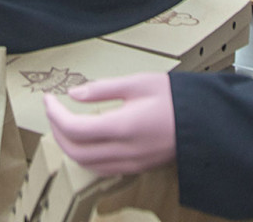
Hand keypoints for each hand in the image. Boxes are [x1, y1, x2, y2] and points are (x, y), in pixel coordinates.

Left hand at [44, 73, 175, 175]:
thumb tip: (74, 94)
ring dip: (69, 146)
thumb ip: (103, 88)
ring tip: (64, 124)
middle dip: (56, 131)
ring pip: (86, 164)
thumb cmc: (174, 97)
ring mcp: (130, 163)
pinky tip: (86, 140)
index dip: (55, 114)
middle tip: (52, 111)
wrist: (204, 122)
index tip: (49, 98)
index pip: (75, 129)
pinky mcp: (136, 168)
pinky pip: (101, 169)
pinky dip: (85, 156)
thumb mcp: (138, 82)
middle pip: (75, 151)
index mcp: (123, 126)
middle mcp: (124, 151)